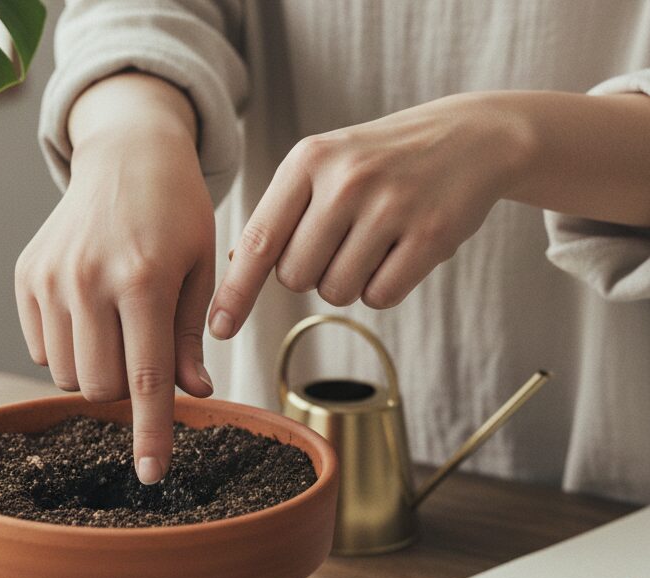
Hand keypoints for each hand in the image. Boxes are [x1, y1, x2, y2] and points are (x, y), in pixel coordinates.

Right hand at [16, 110, 214, 483]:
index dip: (152, 433)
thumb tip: (196, 395)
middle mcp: (89, 280)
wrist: (126, 153)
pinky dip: (70, 347)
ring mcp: (50, 278)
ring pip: (69, 375)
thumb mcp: (201, 268)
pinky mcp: (26, 276)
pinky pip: (43, 349)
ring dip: (97, 369)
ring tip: (118, 324)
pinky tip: (90, 309)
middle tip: (145, 351)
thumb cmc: (177, 212)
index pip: (147, 378)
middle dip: (125, 389)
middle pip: (100, 387)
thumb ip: (192, 337)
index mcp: (144, 278)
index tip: (152, 475)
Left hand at [208, 92, 530, 337]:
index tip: (218, 330)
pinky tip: (399, 252)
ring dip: (348, 282)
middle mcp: (346, 180)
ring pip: (336, 292)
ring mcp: (390, 206)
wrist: (469, 136)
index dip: (236, 292)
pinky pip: (380, 297)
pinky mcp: (430, 235)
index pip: (259, 242)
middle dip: (310, 274)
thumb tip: (238, 259)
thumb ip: (281, 211)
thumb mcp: (324, 164)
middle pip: (296, 278)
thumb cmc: (379, 161)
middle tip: (340, 240)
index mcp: (308, 161)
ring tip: (372, 241)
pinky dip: (383, 288)